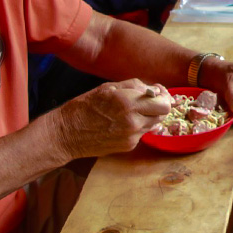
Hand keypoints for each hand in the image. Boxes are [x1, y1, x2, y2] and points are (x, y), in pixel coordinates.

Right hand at [54, 79, 172, 158]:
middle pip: (163, 114)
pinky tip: (123, 123)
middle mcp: (133, 121)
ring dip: (150, 116)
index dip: (165, 97)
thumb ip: (135, 86)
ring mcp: (131, 136)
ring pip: (154, 123)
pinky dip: (139, 126)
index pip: (163, 103)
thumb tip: (155, 89)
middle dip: (160, 106)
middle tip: (151, 102)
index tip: (159, 93)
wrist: (67, 134)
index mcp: (128, 102)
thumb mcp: (109, 87)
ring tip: (133, 112)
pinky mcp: (128, 146)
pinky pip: (142, 133)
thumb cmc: (85, 106)